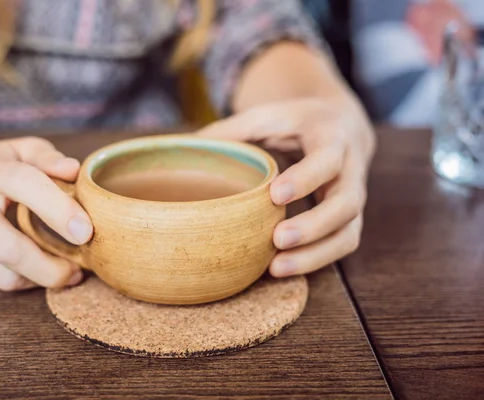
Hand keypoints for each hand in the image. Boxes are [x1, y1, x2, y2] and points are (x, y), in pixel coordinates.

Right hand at [0, 137, 92, 290]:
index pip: (24, 184)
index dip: (58, 210)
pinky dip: (23, 280)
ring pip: (3, 275)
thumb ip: (48, 158)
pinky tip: (35, 268)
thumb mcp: (21, 151)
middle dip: (51, 268)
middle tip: (79, 270)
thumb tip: (73, 170)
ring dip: (41, 279)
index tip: (85, 232)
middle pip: (10, 248)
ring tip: (64, 271)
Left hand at [197, 98, 374, 277]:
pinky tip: (284, 269)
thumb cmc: (294, 123)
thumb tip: (184, 146)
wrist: (339, 126)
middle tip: (277, 239)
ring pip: (348, 232)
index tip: (275, 195)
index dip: (306, 178)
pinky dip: (317, 260)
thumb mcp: (267, 115)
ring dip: (315, 253)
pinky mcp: (349, 218)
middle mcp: (350, 168)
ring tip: (276, 268)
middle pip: (346, 202)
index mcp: (330, 135)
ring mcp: (354, 196)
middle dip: (314, 224)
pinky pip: (342, 245)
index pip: (327, 158)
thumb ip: (231, 129)